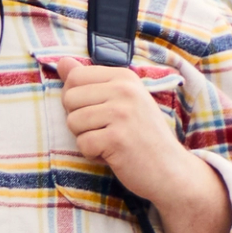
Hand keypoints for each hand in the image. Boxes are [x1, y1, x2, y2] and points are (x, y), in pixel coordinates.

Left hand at [58, 58, 228, 232]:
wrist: (170, 169)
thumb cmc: (142, 135)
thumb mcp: (121, 101)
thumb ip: (90, 80)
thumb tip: (61, 62)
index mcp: (124, 77)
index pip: (75, 77)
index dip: (77, 99)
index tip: (99, 111)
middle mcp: (124, 90)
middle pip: (69, 99)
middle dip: (79, 120)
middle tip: (105, 129)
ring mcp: (121, 114)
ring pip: (72, 122)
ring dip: (86, 138)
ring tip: (110, 141)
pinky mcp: (116, 138)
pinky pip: (82, 144)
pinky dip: (93, 154)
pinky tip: (113, 154)